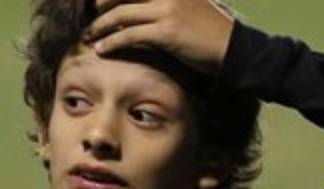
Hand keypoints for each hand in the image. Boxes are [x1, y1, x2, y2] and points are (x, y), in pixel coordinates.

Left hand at [84, 0, 234, 75]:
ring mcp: (167, 9)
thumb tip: (144, 7)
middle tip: (92, 14)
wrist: (233, 48)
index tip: (99, 1)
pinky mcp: (166, 32)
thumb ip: (167, 1)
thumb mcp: (190, 4)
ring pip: (121, 14)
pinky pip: (129, 35)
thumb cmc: (211, 30)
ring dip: (100, 25)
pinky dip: (111, 42)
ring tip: (89, 35)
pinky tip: (101, 49)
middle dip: (102, 3)